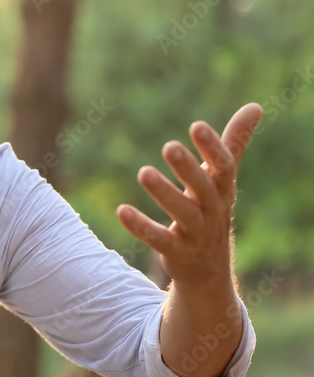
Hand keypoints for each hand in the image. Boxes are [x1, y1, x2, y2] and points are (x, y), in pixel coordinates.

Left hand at [117, 103, 262, 287]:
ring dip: (164, 193)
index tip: (196, 126)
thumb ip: (235, 144)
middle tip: (169, 145)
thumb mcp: (223, 179)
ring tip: (143, 172)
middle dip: (188, 168)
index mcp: (222, 190)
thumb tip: (255, 106)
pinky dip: (141, 226)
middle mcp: (212, 211)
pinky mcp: (176, 252)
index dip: (213, 147)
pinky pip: (158, 239)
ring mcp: (195, 234)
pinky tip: (121, 210)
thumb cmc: (212, 211)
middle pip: (204, 188)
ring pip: (183, 213)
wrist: (209, 270)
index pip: (224, 167)